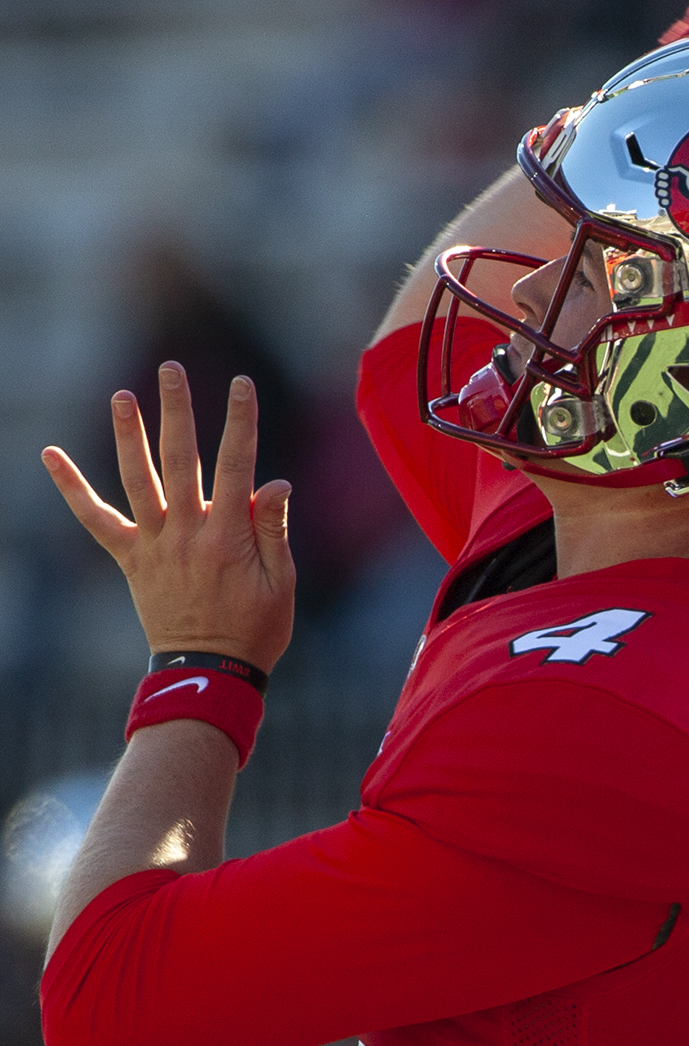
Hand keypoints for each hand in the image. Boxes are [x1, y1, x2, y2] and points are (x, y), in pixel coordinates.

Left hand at [42, 363, 294, 672]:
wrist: (207, 676)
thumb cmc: (256, 629)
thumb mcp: (281, 583)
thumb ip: (274, 529)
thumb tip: (275, 480)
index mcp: (229, 538)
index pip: (238, 465)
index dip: (240, 421)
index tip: (242, 383)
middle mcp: (187, 534)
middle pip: (182, 461)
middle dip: (177, 411)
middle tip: (170, 369)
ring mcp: (154, 546)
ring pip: (138, 480)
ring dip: (129, 436)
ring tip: (122, 396)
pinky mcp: (131, 559)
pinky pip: (96, 520)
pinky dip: (71, 488)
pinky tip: (50, 454)